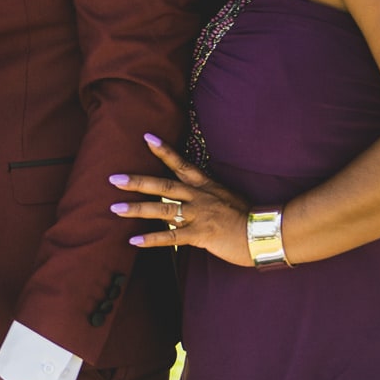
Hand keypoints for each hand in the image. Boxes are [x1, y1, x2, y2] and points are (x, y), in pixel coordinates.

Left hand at [110, 132, 253, 266]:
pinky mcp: (200, 235)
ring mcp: (198, 215)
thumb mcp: (227, 198)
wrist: (266, 232)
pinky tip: (133, 241)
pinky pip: (171, 237)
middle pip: (163, 185)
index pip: (181, 164)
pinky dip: (151, 239)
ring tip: (115, 208)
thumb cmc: (249, 217)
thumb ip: (208, 196)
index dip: (163, 151)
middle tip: (113, 178)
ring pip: (162, 209)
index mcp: (206, 185)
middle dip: (137, 182)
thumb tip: (191, 199)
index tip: (146, 138)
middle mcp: (199, 197)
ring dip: (137, 209)